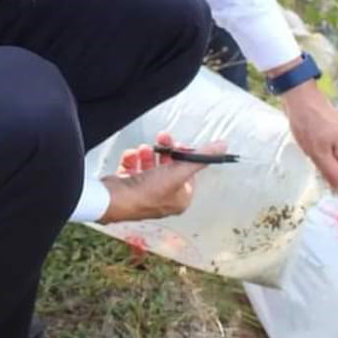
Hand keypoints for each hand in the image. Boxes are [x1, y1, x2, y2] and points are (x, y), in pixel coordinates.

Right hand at [98, 131, 224, 223]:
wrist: (113, 199)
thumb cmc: (148, 191)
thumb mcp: (179, 172)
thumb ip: (201, 157)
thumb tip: (223, 146)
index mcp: (180, 200)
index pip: (188, 173)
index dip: (184, 156)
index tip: (179, 143)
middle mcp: (163, 200)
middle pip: (169, 169)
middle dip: (165, 151)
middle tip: (162, 137)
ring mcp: (144, 195)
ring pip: (150, 167)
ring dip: (148, 154)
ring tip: (143, 148)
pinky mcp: (128, 188)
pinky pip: (133, 169)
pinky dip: (132, 160)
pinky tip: (130, 156)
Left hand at [280, 80, 337, 196]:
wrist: (300, 97)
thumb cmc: (309, 124)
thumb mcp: (319, 154)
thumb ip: (333, 175)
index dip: (325, 171)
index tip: (314, 159)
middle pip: (336, 166)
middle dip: (321, 162)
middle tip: (311, 149)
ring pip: (329, 157)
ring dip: (317, 154)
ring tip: (309, 141)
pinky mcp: (335, 131)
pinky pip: (326, 148)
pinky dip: (316, 147)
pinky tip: (309, 137)